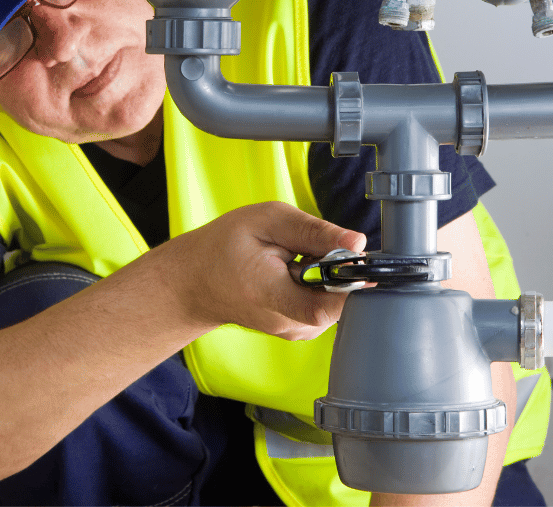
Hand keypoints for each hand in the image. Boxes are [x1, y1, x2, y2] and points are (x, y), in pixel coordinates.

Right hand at [153, 201, 365, 340]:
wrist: (195, 282)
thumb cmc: (223, 248)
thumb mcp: (266, 221)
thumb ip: (313, 231)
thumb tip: (357, 242)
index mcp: (271, 295)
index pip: (327, 307)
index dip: (350, 283)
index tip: (352, 259)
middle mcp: (285, 322)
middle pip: (339, 300)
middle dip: (336, 270)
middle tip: (306, 249)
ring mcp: (293, 331)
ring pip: (335, 303)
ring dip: (326, 278)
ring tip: (294, 260)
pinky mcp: (298, 331)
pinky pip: (325, 307)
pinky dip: (318, 288)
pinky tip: (294, 274)